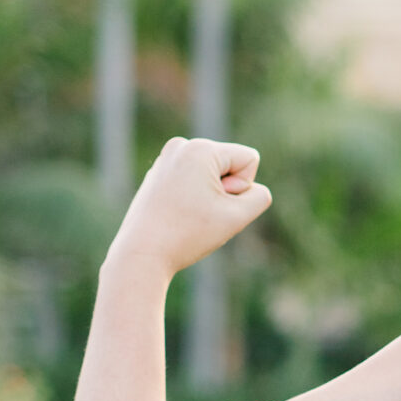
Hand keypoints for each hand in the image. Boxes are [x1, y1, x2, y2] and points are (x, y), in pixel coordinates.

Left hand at [112, 137, 271, 281]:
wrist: (141, 254)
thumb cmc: (189, 235)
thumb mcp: (238, 216)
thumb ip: (259, 196)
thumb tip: (242, 186)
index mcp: (200, 148)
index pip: (249, 160)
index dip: (243, 188)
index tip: (216, 205)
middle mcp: (181, 146)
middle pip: (230, 164)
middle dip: (225, 191)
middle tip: (199, 213)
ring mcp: (166, 158)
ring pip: (212, 174)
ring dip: (210, 195)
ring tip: (187, 214)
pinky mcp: (158, 173)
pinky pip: (193, 180)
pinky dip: (192, 198)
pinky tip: (176, 215)